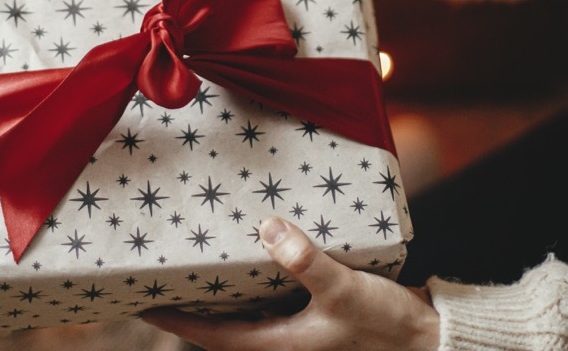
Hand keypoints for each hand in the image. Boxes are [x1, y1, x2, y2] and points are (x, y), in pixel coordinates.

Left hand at [141, 217, 439, 350]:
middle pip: (217, 321)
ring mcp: (295, 328)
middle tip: (160, 267)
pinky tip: (254, 246)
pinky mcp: (313, 313)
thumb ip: (305, 262)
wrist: (430, 341)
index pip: (205, 333)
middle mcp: (278, 340)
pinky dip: (256, 275)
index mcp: (273, 345)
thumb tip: (266, 228)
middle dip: (189, 297)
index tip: (137, 299)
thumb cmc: (387, 328)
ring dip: (220, 285)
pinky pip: (271, 295)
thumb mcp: (345, 292)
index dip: (169, 317)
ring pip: (243, 307)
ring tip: (197, 251)